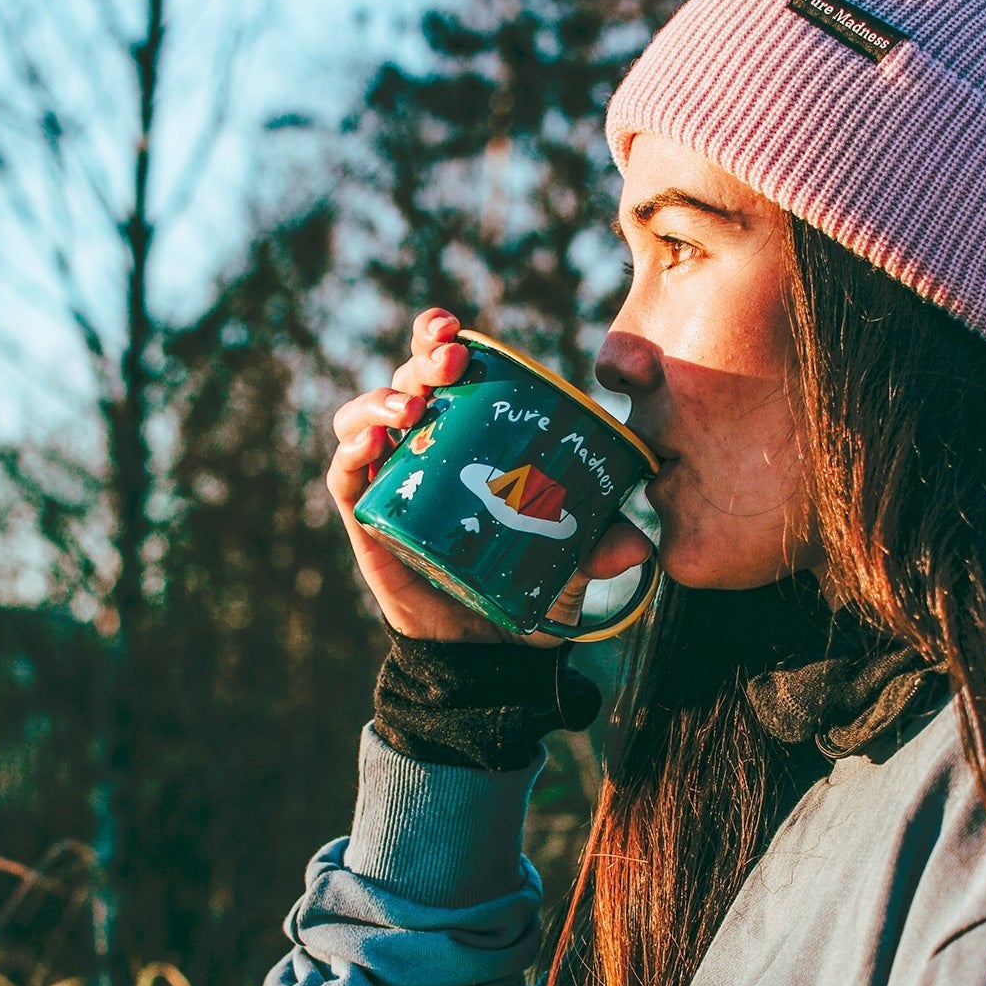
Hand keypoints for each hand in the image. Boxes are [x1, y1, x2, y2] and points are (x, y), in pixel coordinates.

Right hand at [327, 308, 649, 642]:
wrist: (491, 652)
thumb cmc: (529, 585)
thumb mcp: (574, 560)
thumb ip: (604, 545)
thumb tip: (640, 542)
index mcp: (467, 438)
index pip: (446, 374)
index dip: (441, 342)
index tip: (460, 332)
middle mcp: (423, 450)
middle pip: (407, 383)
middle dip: (423, 358)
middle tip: (452, 359)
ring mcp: (391, 482)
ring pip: (364, 418)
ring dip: (382, 399)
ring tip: (414, 408)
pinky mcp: (368, 521)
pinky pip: (345, 477)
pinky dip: (351, 451)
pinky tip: (371, 442)